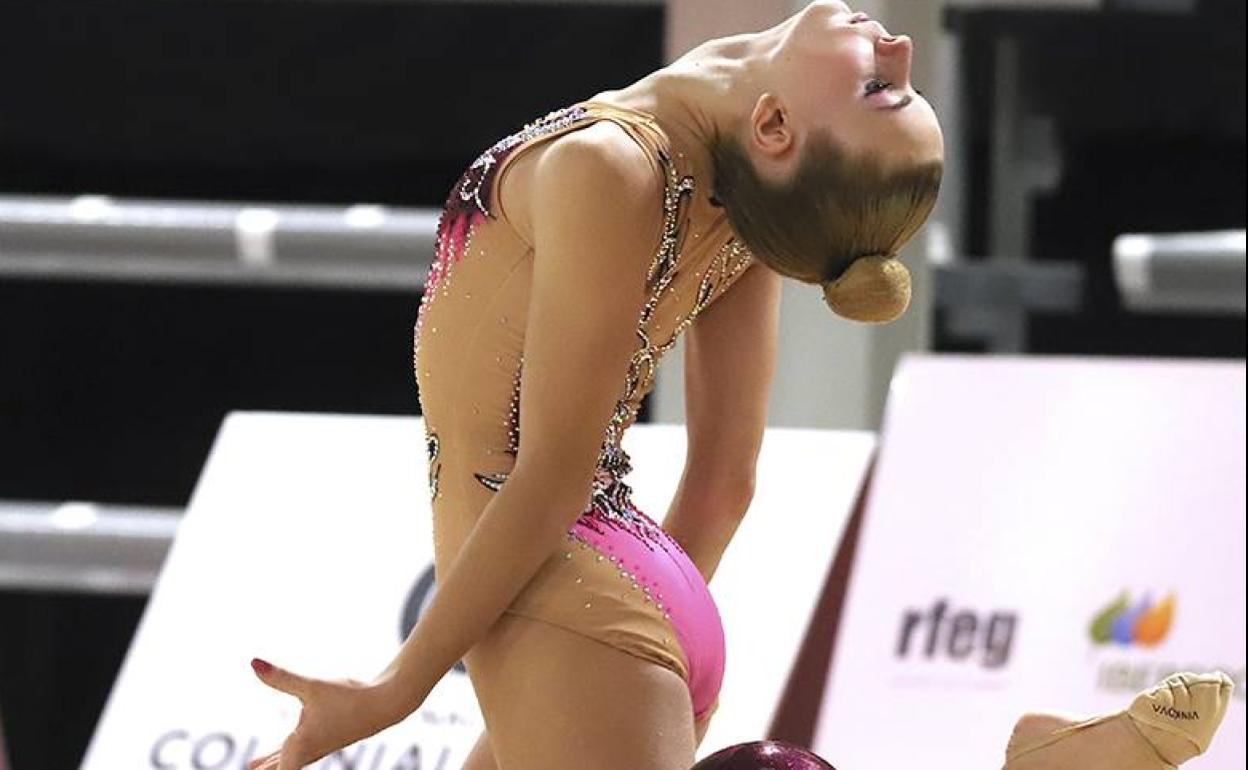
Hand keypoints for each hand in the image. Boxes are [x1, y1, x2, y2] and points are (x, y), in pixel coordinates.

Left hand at [247, 657, 403, 769]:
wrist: (386, 703)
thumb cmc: (351, 698)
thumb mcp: (312, 686)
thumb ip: (281, 678)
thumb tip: (253, 663)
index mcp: (301, 744)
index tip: (249, 769)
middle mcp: (308, 750)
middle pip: (279, 768)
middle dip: (264, 769)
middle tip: (247, 768)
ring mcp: (319, 747)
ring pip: (289, 761)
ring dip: (272, 764)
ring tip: (253, 766)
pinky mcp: (327, 739)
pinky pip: (299, 755)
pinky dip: (285, 757)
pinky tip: (284, 750)